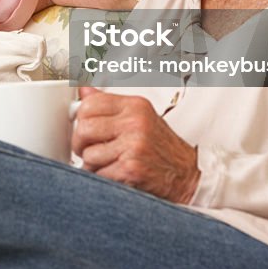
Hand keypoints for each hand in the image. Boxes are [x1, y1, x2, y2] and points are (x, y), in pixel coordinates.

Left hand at [72, 87, 199, 202]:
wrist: (187, 175)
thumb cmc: (160, 147)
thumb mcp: (138, 117)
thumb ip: (108, 104)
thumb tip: (83, 90)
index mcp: (135, 106)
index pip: (89, 104)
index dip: (80, 119)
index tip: (84, 127)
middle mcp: (135, 123)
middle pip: (84, 128)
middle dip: (81, 144)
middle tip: (88, 149)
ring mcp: (134, 146)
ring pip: (89, 155)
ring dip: (92, 165)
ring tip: (108, 163)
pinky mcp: (131, 169)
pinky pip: (98, 174)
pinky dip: (102, 178)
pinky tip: (116, 174)